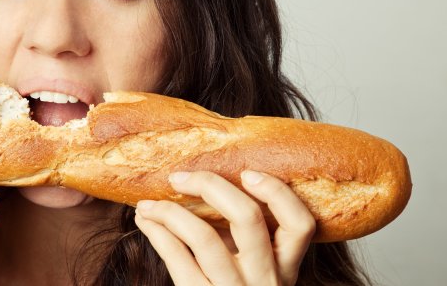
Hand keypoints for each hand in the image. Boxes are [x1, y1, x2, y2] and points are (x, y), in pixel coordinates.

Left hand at [134, 170, 314, 285]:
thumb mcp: (254, 274)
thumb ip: (245, 240)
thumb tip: (206, 187)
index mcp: (285, 269)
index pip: (300, 224)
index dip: (276, 192)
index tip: (247, 173)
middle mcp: (265, 280)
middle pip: (248, 218)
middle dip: (210, 186)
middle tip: (180, 178)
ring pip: (205, 238)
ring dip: (169, 212)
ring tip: (147, 204)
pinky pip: (177, 260)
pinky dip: (157, 233)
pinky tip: (145, 222)